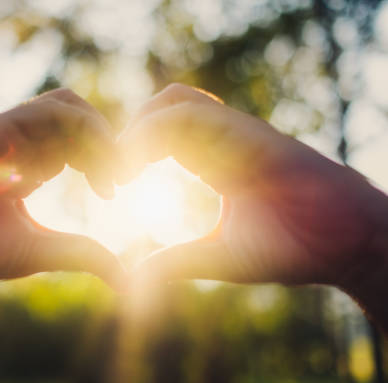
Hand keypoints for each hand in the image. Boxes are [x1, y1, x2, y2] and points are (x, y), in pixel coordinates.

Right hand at [0, 88, 125, 294]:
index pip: (75, 139)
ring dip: (96, 134)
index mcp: (25, 165)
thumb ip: (83, 254)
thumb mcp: (40, 250)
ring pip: (64, 105)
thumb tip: (126, 278)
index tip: (112, 192)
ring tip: (106, 172)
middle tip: (118, 179)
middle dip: (106, 143)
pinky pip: (42, 113)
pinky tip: (78, 168)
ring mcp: (1, 134)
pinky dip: (74, 130)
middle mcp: (15, 144)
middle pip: (75, 116)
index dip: (102, 158)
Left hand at [120, 84, 387, 291]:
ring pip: (172, 101)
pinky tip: (141, 164)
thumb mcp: (219, 257)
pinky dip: (155, 130)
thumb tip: (133, 276)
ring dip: (138, 127)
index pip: (161, 137)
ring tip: (122, 168)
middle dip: (127, 136)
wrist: (347, 244)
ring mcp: (235, 133)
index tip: (112, 187)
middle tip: (110, 174)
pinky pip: (190, 114)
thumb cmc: (292, 250)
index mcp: (213, 163)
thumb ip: (177, 260)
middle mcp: (220, 142)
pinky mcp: (248, 134)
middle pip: (160, 110)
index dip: (130, 154)